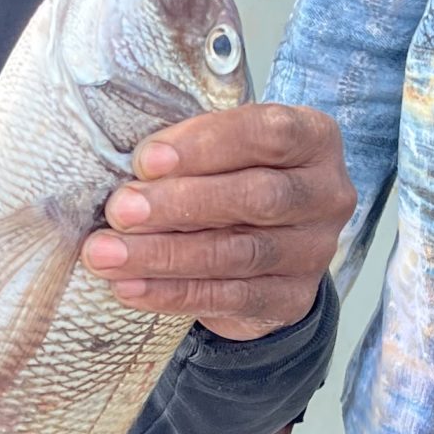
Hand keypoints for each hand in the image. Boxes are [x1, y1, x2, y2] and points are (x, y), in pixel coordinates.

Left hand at [81, 102, 353, 338]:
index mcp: (314, 138)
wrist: (266, 248)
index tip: (146, 160)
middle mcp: (325, 194)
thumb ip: (191, 147)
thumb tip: (131, 168)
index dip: (205, 146)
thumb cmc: (233, 176)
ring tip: (107, 254)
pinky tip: (129, 287)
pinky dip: (173, 293)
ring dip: (165, 254)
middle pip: (257, 197)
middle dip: (180, 204)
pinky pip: (230, 298)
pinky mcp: (293, 299)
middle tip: (119, 210)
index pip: (268, 134)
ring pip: (239, 253)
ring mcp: (314, 251)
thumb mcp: (221, 148)